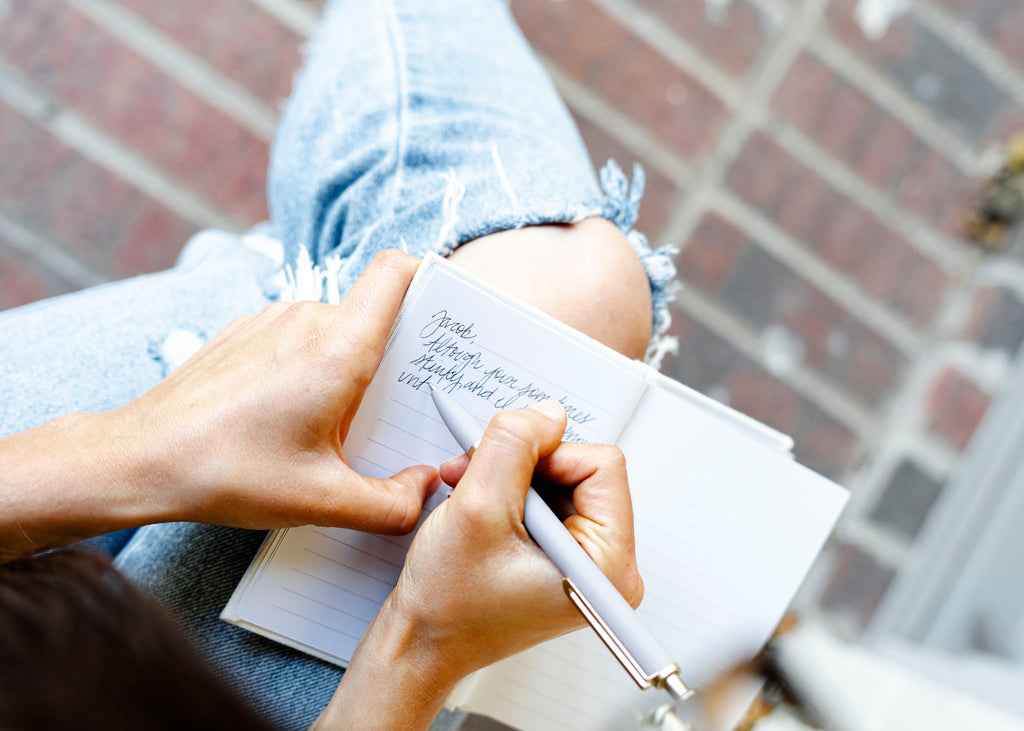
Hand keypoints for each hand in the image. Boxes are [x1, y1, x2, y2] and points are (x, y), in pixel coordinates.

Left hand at [115, 249, 437, 533]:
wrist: (140, 457)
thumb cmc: (227, 472)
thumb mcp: (323, 501)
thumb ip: (393, 503)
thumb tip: (425, 487)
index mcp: (338, 348)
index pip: (396, 272)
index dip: (428, 280)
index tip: (442, 317)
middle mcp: (306, 319)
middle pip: (373, 314)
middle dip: (393, 356)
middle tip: (395, 409)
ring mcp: (270, 320)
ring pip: (334, 329)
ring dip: (347, 368)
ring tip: (336, 425)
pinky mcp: (244, 333)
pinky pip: (297, 338)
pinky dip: (309, 369)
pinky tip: (290, 419)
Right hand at [317, 401, 642, 728]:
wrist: (422, 645)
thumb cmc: (449, 605)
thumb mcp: (477, 508)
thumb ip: (514, 446)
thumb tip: (547, 414)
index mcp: (608, 566)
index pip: (602, 465)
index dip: (547, 454)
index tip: (504, 470)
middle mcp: (608, 566)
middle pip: (582, 469)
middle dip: (523, 466)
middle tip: (475, 476)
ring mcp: (586, 563)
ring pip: (560, 478)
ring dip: (510, 476)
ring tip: (469, 492)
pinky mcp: (564, 558)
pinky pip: (549, 498)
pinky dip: (510, 491)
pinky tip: (478, 503)